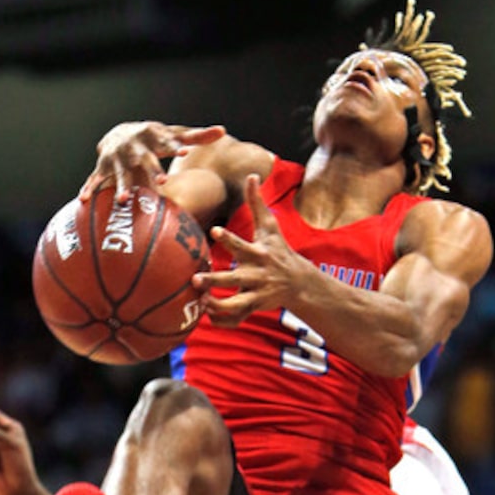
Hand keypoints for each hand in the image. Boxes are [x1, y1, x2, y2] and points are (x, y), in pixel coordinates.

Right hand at [80, 121, 224, 201]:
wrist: (120, 132)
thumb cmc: (154, 139)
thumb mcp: (173, 135)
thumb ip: (198, 136)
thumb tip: (224, 131)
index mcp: (153, 136)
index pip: (167, 141)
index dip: (175, 146)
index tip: (185, 151)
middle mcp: (134, 146)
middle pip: (144, 159)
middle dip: (150, 170)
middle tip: (161, 183)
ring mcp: (117, 157)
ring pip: (119, 173)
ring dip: (120, 186)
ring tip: (123, 200)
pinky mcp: (103, 168)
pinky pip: (95, 181)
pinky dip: (89, 190)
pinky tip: (84, 201)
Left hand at [194, 176, 299, 326]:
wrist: (299, 282)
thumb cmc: (279, 250)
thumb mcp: (270, 227)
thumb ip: (257, 202)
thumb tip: (252, 174)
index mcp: (258, 254)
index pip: (242, 245)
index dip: (229, 238)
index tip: (215, 230)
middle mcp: (256, 275)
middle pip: (234, 279)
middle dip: (216, 281)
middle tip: (196, 279)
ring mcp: (255, 293)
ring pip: (236, 304)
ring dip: (218, 305)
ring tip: (201, 303)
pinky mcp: (253, 307)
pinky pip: (237, 317)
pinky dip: (223, 319)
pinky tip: (207, 315)